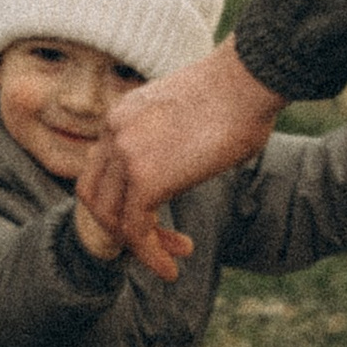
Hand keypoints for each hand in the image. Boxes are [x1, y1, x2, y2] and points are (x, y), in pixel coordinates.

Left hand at [79, 41, 280, 280]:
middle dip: (123, 226)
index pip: (103, 170)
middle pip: (97, 195)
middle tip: (159, 243)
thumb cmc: (240, 93)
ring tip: (172, 260)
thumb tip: (190, 160)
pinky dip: (150, 254)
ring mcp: (125, 153)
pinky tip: (171, 269)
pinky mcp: (145, 177)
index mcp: (122, 115)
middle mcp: (114, 131)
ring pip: (113, 218)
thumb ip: (174, 141)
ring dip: (141, 246)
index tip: (157, 216)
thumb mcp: (190, 115)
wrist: (250, 78)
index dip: (123, 200)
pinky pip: (135, 230)